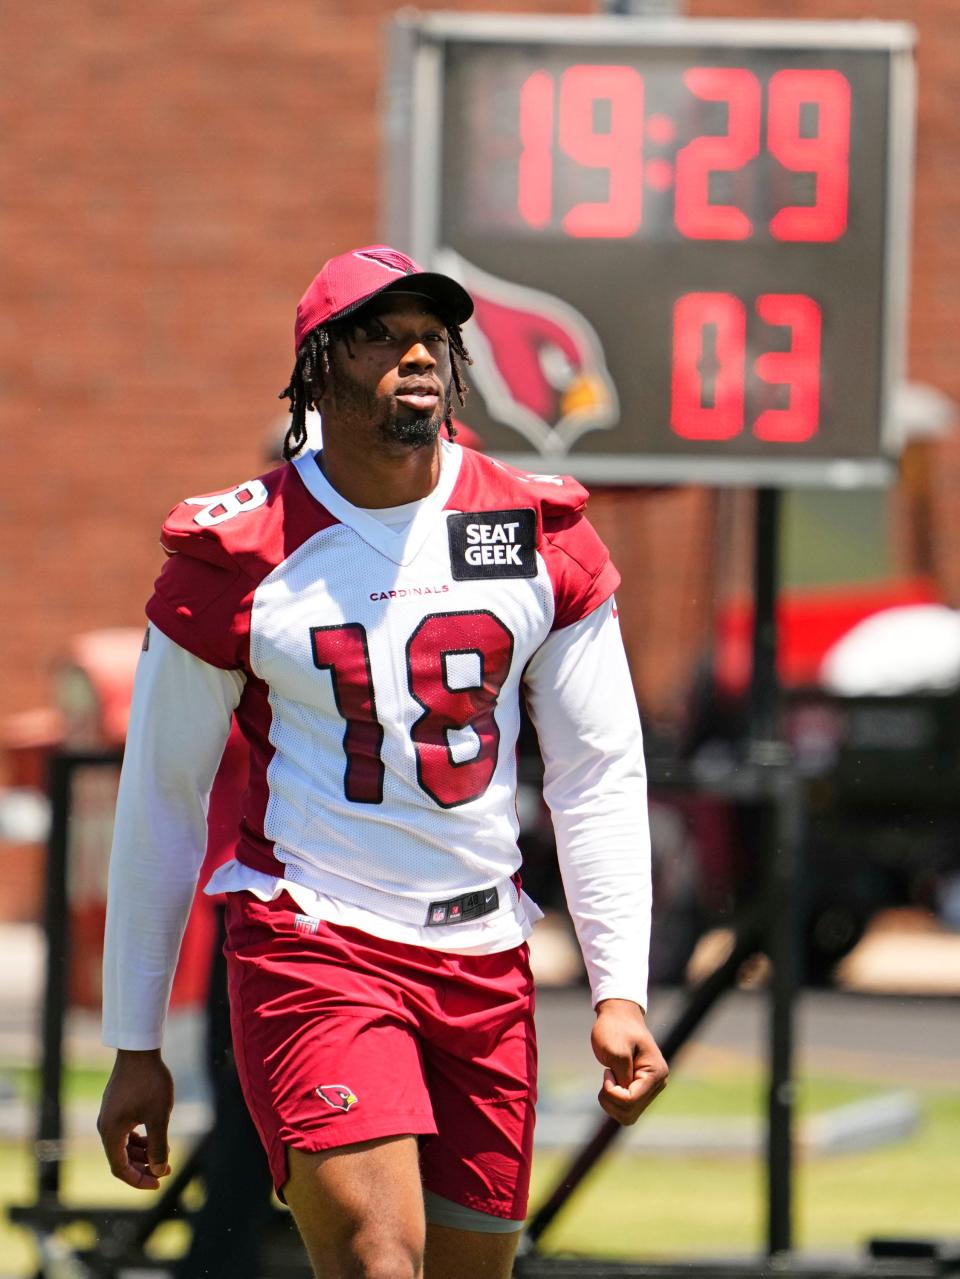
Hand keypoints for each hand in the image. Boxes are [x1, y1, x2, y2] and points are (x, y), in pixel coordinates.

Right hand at [97, 1049, 174, 1189]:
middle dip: (144, 1166)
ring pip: (124, 1144)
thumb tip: (159, 1171)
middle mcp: (105, 1126)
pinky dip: (139, 1138)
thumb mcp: (159, 1117)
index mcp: (111, 1133)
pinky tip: (155, 1135)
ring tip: (164, 1151)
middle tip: (166, 1169)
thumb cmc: (150, 1082)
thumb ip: (158, 1146)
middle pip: (121, 1158)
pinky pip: (124, 1131)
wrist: (139, 1049)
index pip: (120, 1169)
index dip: (138, 1180)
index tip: (158, 1183)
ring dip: (142, 1152)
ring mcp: (109, 1115)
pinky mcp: (115, 1105)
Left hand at [591, 998, 667, 1125]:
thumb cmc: (616, 1028)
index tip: (607, 1071)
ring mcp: (650, 1089)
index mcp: (655, 1073)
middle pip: (629, 1112)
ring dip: (610, 1102)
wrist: (619, 1015)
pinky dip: (613, 1102)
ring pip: (627, 1116)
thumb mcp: (615, 1050)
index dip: (612, 1092)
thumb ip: (622, 1077)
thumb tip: (625, 1100)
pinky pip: (626, 1110)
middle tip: (607, 1074)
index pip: (631, 1101)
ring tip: (609, 1078)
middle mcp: (657, 1084)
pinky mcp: (641, 1091)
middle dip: (610, 1098)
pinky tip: (611, 1083)